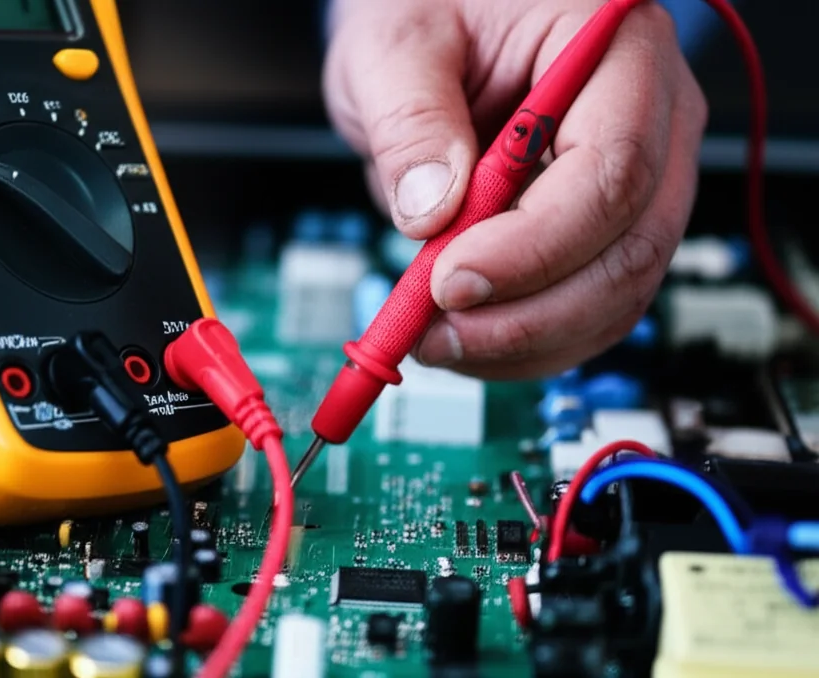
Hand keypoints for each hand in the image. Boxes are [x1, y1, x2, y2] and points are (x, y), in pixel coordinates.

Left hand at [323, 0, 706, 378]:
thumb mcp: (397, 45)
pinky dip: (531, 338)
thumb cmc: (432, 7)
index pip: (613, 168)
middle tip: (439, 334)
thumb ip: (412, 122)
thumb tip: (433, 215)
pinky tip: (469, 335)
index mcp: (617, 48)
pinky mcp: (605, 225)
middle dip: (532, 313)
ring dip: (528, 338)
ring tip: (440, 340)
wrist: (439, 18)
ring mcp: (638, 179)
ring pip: (619, 292)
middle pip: (631, 246)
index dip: (535, 247)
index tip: (451, 282)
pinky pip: (592, 301)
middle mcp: (651, 117)